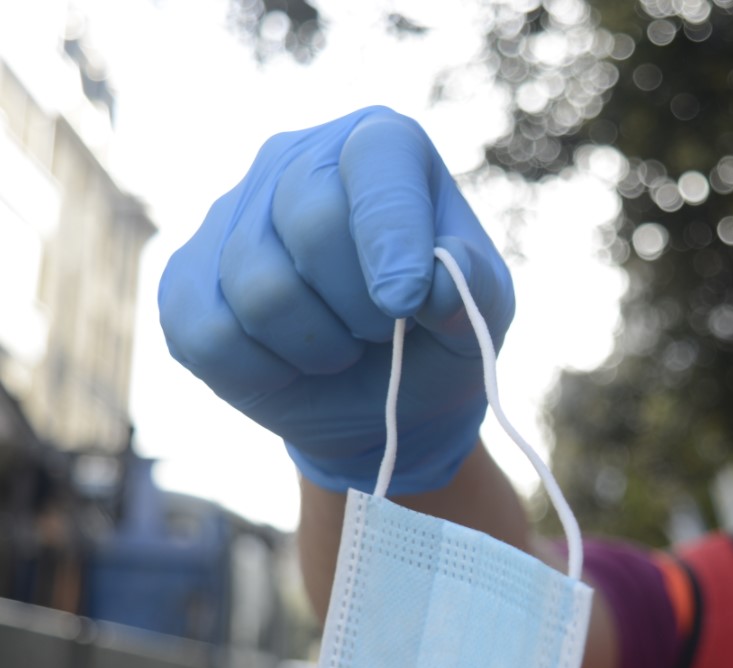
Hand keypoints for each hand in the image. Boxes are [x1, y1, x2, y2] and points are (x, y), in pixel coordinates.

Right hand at [159, 106, 513, 493]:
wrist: (386, 395)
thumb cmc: (440, 333)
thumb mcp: (484, 310)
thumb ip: (472, 287)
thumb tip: (435, 288)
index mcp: (381, 145)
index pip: (376, 162)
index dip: (391, 234)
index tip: (406, 301)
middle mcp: (296, 159)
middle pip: (310, 222)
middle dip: (361, 305)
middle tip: (384, 330)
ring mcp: (232, 215)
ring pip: (259, 289)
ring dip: (318, 346)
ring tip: (345, 347)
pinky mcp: (186, 279)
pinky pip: (209, 335)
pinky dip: (265, 372)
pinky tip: (292, 364)